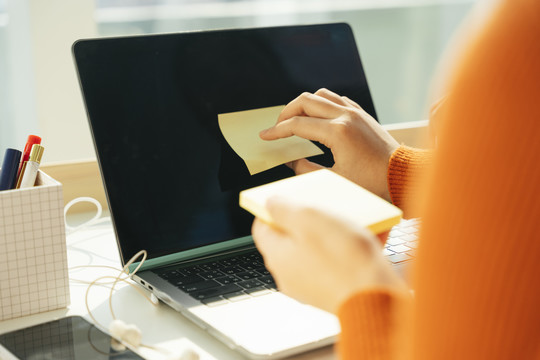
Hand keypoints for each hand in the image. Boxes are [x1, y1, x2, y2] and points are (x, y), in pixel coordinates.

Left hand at [252, 197, 405, 313]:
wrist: (379, 298)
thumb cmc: (344, 259)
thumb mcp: (308, 219)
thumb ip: (283, 208)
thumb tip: (269, 203)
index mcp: (277, 256)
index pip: (262, 228)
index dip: (273, 209)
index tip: (287, 199)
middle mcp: (289, 275)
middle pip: (290, 239)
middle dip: (307, 221)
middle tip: (324, 208)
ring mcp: (311, 287)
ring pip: (316, 251)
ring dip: (331, 234)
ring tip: (351, 222)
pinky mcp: (333, 292)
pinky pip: (336, 264)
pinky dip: (348, 251)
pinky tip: (368, 239)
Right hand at [260, 88, 398, 201]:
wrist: (403, 176)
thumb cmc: (373, 182)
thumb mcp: (335, 179)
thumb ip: (306, 169)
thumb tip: (290, 160)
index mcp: (337, 132)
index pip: (297, 124)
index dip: (277, 130)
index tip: (265, 136)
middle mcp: (346, 116)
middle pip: (305, 101)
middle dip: (286, 112)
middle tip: (277, 127)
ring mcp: (355, 112)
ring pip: (320, 95)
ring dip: (303, 104)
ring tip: (295, 119)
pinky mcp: (362, 114)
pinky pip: (336, 99)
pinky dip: (321, 104)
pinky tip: (317, 117)